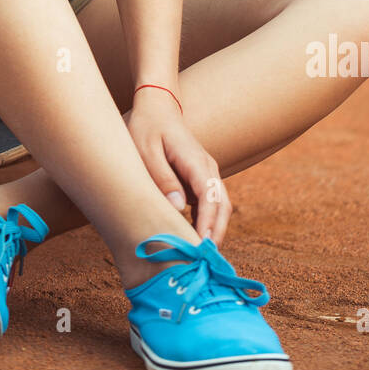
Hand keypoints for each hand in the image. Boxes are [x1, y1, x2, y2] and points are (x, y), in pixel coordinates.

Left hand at [126, 88, 231, 244]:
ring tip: (200, 257)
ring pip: (219, 207)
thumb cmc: (147, 128)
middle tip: (205, 262)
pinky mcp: (200, 179)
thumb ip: (162, 178)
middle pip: (222, 206)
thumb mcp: (146, 151)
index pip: (210, 196)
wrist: (157, 107)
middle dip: (217, 234)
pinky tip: (193, 240)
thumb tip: (178, 207)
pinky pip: (210, 204)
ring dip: (214, 230)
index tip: (203, 246)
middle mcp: (208, 168)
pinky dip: (207, 223)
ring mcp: (207, 173)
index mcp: (196, 161)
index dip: (209, 223)